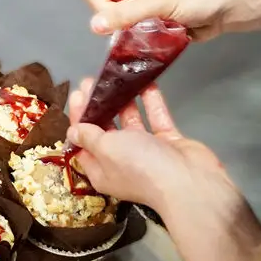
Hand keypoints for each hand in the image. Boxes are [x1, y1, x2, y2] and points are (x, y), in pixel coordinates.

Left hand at [65, 79, 244, 223]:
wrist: (189, 183)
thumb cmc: (140, 166)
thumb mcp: (106, 149)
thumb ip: (89, 136)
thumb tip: (72, 132)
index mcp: (102, 170)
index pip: (83, 143)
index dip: (78, 119)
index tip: (78, 94)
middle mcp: (122, 162)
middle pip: (106, 131)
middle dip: (97, 106)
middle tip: (92, 81)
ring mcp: (147, 151)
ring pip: (131, 122)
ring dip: (122, 101)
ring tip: (113, 77)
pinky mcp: (169, 142)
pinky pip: (156, 118)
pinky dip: (151, 101)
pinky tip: (145, 81)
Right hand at [81, 0, 260, 40]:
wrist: (232, 6)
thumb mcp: (160, 1)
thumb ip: (126, 13)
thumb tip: (94, 26)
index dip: (102, 6)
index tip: (118, 20)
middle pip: (104, 7)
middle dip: (116, 23)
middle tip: (136, 29)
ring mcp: (142, 4)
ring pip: (119, 24)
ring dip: (129, 34)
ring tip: (148, 35)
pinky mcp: (153, 21)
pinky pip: (135, 35)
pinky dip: (141, 41)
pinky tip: (153, 41)